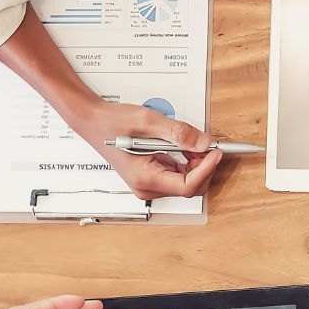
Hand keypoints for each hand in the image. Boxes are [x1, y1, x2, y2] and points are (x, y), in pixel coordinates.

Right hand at [73, 99, 221, 199]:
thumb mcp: (149, 121)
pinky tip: (183, 146)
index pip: (187, 186)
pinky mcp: (151, 177)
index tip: (215, 152)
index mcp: (145, 178)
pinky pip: (177, 175)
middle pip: (189, 187)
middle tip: (207, 144)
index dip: (206, 169)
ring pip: (185, 182)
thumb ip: (178, 133)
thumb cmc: (112, 123)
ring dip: (195, 163)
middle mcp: (146, 187)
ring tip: (193, 142)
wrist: (93, 122)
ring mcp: (148, 184)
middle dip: (203, 166)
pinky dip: (186, 161)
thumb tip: (203, 142)